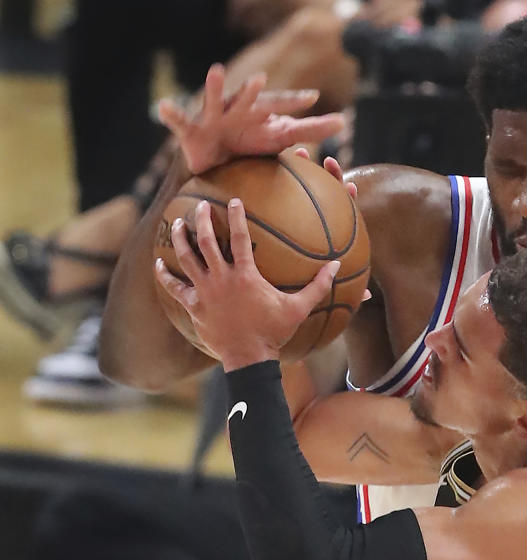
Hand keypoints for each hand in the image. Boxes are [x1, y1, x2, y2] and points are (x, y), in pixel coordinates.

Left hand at [154, 198, 340, 370]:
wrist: (249, 359)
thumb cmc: (275, 332)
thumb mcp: (299, 308)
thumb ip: (318, 286)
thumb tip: (336, 266)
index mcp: (246, 276)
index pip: (240, 238)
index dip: (237, 216)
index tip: (234, 200)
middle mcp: (222, 279)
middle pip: (207, 242)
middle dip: (202, 219)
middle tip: (201, 205)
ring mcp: (205, 293)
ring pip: (187, 258)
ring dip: (180, 238)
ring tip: (177, 223)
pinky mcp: (194, 306)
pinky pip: (175, 287)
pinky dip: (165, 274)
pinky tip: (158, 263)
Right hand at [157, 64, 344, 174]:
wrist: (213, 159)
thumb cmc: (249, 142)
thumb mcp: (280, 137)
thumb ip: (310, 129)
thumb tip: (343, 122)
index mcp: (258, 113)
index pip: (280, 107)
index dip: (294, 103)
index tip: (312, 98)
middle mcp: (236, 110)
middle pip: (248, 100)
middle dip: (253, 91)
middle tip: (262, 80)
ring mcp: (213, 117)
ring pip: (215, 102)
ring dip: (216, 87)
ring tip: (216, 71)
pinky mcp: (191, 130)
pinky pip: (179, 121)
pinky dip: (171, 113)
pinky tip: (163, 106)